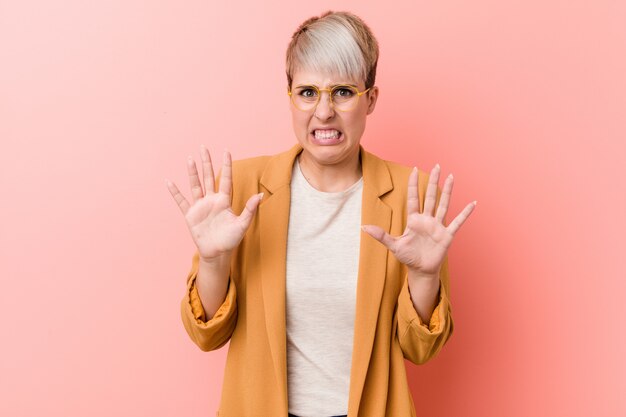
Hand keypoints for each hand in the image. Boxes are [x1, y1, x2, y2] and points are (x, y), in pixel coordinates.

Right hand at [166, 146, 262, 261]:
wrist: (217, 253)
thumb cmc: (231, 239)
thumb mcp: (242, 224)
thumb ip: (250, 209)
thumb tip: (260, 195)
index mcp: (224, 201)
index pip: (226, 180)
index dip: (226, 166)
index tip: (226, 151)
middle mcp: (212, 200)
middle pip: (209, 177)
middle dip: (206, 163)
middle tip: (204, 147)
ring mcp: (200, 206)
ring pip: (196, 185)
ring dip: (192, 173)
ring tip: (190, 159)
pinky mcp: (190, 215)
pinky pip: (181, 201)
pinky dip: (175, 192)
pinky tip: (169, 182)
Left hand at [362, 164, 475, 275]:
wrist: (421, 270)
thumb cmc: (408, 257)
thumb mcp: (394, 245)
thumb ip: (381, 235)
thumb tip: (363, 227)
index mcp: (414, 220)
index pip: (414, 198)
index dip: (414, 184)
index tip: (414, 170)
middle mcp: (427, 220)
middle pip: (431, 197)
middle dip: (434, 181)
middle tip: (437, 165)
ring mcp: (438, 226)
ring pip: (444, 204)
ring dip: (448, 191)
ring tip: (452, 177)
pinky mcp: (447, 235)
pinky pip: (457, 222)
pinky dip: (465, 213)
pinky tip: (472, 203)